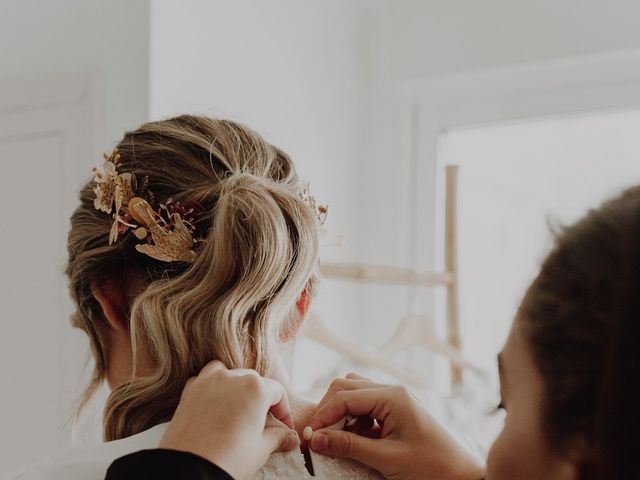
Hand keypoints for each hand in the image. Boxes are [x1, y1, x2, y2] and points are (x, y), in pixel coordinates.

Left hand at [159, 361, 298, 479]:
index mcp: (255, 387)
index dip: (284, 412)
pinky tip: (216, 407)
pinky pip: (206, 380)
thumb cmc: (227, 459)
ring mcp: (209, 381)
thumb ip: (278, 437)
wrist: (190, 469)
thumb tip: (289, 437)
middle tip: (264, 426)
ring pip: (230, 375)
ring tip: (239, 412)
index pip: (277, 392)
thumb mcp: (261, 449)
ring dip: (238, 389)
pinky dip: (213, 389)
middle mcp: (232, 377)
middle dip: (262, 402)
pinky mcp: (190, 391)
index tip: (284, 428)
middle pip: (255, 382)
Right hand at [308, 373, 486, 479]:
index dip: (323, 416)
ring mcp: (394, 399)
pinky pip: (364, 405)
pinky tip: (355, 438)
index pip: (345, 396)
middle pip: (345, 387)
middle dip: (328, 410)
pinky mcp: (395, 410)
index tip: (310, 438)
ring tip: (336, 437)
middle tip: (318, 436)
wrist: (461, 476)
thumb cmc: (431, 466)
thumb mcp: (387, 458)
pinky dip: (353, 418)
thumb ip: (349, 446)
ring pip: (354, 393)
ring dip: (340, 412)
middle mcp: (392, 391)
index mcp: (392, 396)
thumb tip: (316, 439)